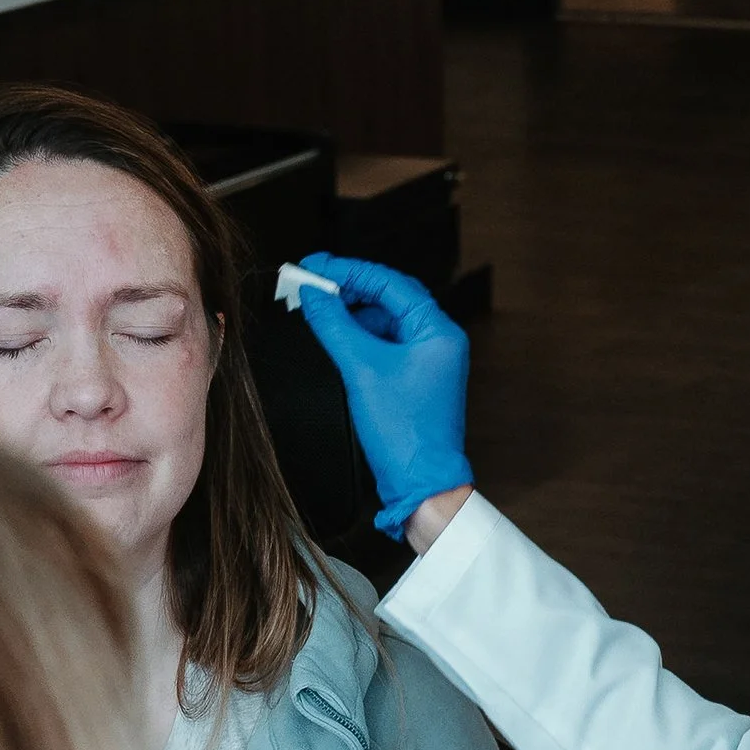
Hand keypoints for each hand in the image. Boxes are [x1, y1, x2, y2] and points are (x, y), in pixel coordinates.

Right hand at [291, 252, 473, 534]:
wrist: (422, 485)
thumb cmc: (405, 434)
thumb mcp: (362, 370)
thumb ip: (335, 326)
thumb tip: (313, 294)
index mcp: (437, 330)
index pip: (389, 283)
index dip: (349, 270)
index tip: (315, 265)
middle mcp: (437, 341)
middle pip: (388, 298)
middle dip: (348, 289)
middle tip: (311, 282)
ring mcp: (426, 361)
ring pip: (384, 322)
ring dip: (351, 314)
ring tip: (317, 308)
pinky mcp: (413, 381)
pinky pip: (384, 346)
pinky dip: (359, 338)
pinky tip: (335, 336)